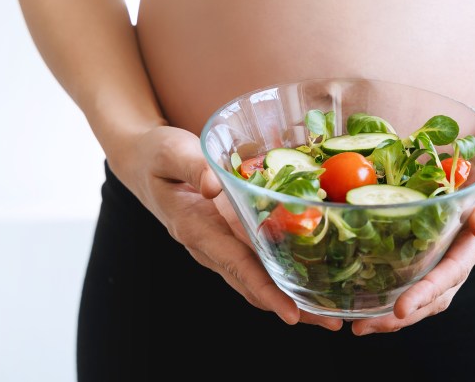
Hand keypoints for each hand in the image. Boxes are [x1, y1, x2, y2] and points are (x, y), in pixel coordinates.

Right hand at [106, 124, 343, 330]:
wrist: (141, 162)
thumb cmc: (156, 156)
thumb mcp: (170, 151)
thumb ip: (193, 165)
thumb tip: (215, 185)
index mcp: (195, 227)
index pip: (236, 264)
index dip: (265, 290)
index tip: (291, 313)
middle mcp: (207, 245)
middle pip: (252, 284)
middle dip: (290, 305)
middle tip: (332, 323)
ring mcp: (216, 245)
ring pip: (255, 279)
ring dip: (290, 297)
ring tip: (330, 314)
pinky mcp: (225, 238)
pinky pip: (254, 263)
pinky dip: (281, 276)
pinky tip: (310, 280)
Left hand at [350, 112, 474, 334]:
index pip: (453, 271)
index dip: (426, 292)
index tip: (399, 310)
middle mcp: (467, 242)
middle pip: (435, 289)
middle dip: (401, 313)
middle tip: (362, 328)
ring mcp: (454, 235)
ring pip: (425, 278)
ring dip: (393, 301)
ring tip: (358, 316)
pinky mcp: (442, 222)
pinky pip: (417, 252)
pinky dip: (393, 269)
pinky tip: (367, 273)